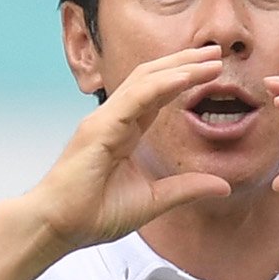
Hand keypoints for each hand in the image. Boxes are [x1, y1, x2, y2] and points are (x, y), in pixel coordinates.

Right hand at [7, 46, 236, 255]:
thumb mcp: (153, 201)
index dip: (183, 79)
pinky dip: (163, 84)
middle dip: (184, 63)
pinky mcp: (99, 127)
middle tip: (215, 53)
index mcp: (123, 133)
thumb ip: (186, 189)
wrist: (56, 227)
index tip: (212, 69)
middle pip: (151, 79)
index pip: (156, 95)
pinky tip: (187, 77)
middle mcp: (113, 120)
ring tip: (209, 58)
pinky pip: (136, 98)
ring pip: (145, 81)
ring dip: (179, 66)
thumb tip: (223, 186)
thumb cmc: (91, 215)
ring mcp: (104, 120)